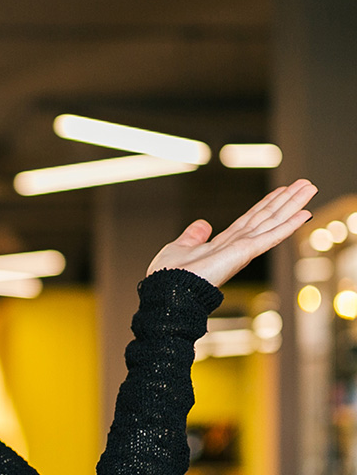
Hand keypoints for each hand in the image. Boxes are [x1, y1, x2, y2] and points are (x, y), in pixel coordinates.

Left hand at [146, 178, 316, 287]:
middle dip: (286, 201)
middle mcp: (236, 246)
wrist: (166, 290)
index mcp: (222, 244)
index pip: (250, 220)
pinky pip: (269, 237)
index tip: (281, 191)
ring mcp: (241, 250)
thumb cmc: (168, 276)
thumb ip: (193, 236)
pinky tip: (304, 214)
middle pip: (266, 218)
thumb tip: (202, 224)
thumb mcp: (180, 247)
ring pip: (272, 222)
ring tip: (309, 188)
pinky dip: (287, 226)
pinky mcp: (243, 254)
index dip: (266, 205)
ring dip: (292, 205)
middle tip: (306, 184)